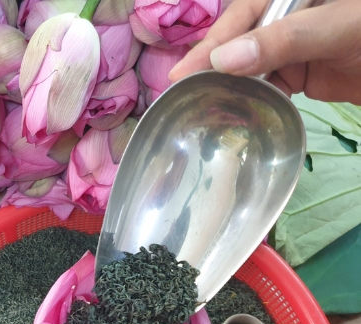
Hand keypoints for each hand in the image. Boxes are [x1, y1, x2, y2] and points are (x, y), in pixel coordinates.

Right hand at [168, 0, 360, 104]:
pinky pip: (267, 85)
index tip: (183, 72)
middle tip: (179, 91)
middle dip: (211, 64)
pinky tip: (234, 111)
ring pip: (249, 64)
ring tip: (197, 106)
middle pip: (239, 39)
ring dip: (227, 84)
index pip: (243, 14)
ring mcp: (294, 45)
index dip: (213, 42)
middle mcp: (287, 16)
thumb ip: (286, 38)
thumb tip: (226, 59)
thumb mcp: (341, 24)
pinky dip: (252, 99)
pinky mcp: (301, 73)